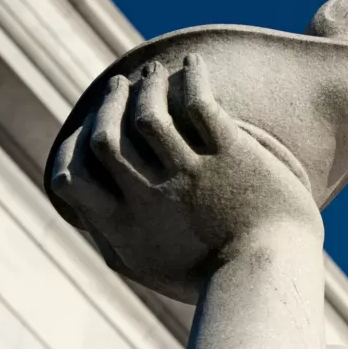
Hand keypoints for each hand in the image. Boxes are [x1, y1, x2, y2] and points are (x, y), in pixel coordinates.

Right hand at [49, 53, 321, 303]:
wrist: (275, 279)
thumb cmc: (224, 283)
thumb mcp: (161, 276)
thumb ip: (128, 250)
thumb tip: (101, 231)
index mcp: (127, 229)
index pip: (72, 179)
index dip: (71, 150)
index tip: (85, 131)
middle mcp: (150, 198)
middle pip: (106, 139)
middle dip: (109, 107)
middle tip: (119, 86)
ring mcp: (190, 173)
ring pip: (149, 114)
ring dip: (146, 88)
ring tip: (154, 72)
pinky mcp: (231, 154)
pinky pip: (200, 103)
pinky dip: (193, 78)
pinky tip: (195, 65)